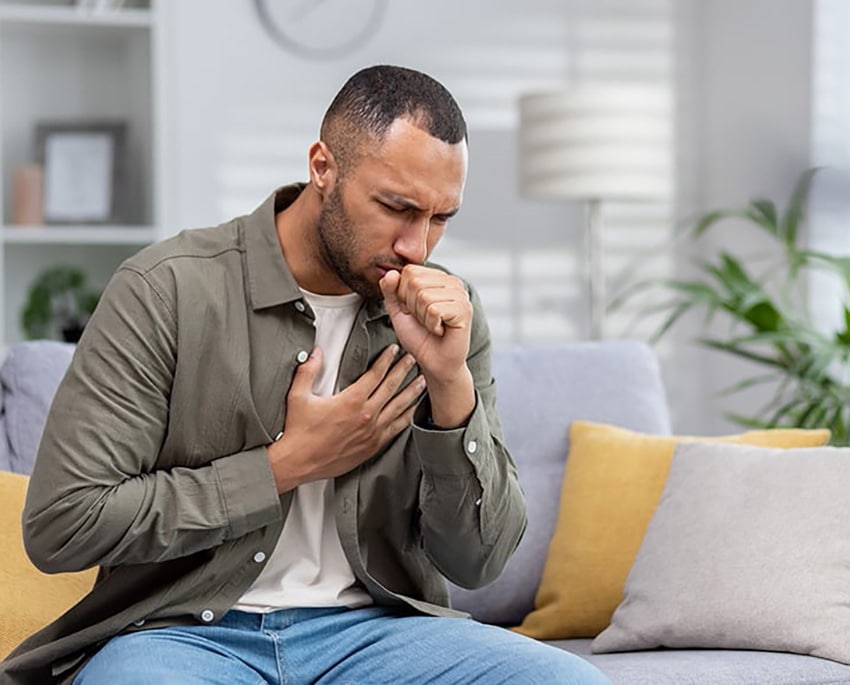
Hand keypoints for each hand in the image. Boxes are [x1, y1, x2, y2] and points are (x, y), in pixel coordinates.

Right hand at [267, 344, 424, 492]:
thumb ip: (308, 371)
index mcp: (350, 401)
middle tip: (412, 360)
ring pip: (398, 408)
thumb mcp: (298, 396)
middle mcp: (365, 416)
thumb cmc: (299, 432)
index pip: (375, 374)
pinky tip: (412, 411)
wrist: (299, 462)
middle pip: (391, 387)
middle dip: (403, 370)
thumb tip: (316, 353)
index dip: (387, 359)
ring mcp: (371, 432)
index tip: (394, 350)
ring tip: (421, 382)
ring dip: (411, 392)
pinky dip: (406, 417)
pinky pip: (395, 429)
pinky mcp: (372, 446)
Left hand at [379, 265, 471, 382]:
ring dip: (422, 317)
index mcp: (438, 278)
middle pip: (415, 282)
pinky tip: (440, 330)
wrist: (435, 362)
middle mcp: (452, 282)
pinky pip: (434, 310)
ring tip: (433, 325)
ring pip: (424, 296)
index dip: (403, 294)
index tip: (415, 310)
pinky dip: (431, 325)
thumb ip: (391, 291)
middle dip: (412, 306)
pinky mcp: (464, 309)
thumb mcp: (398, 311)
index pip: (409, 271)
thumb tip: (390, 273)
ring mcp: (460, 294)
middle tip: (425, 320)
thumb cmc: (419, 337)